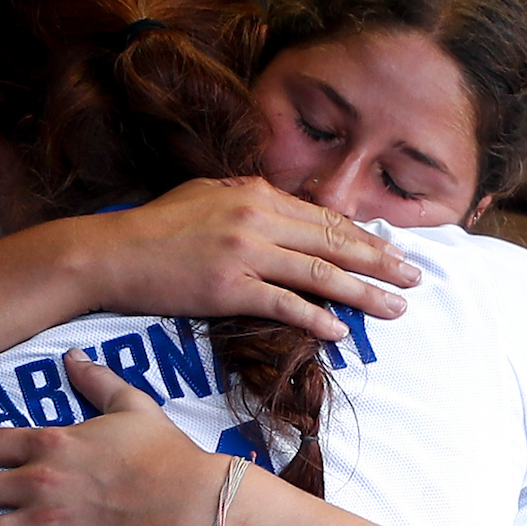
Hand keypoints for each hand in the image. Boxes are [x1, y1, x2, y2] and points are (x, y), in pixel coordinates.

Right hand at [85, 177, 419, 339]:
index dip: (364, 236)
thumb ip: (247, 201)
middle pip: (333, 242)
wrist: (110, 252)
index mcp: (255, 193)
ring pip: (319, 273)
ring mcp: (244, 251)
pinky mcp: (228, 286)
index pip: (323, 217)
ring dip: (364, 293)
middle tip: (416, 278)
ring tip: (395, 308)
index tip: (392, 251)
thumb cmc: (153, 228)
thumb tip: (281, 210)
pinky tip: (339, 332)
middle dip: (381, 261)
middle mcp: (257, 217)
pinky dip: (315, 318)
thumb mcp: (205, 197)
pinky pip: (283, 303)